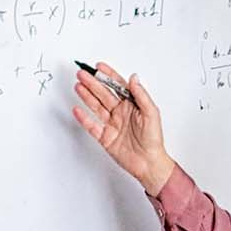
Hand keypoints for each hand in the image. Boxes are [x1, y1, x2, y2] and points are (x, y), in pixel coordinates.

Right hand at [71, 60, 175, 197]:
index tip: (99, 67)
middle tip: (82, 74)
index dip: (108, 76)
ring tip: (78, 85)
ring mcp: (111, 124)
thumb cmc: (153, 140)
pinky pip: (92, 125)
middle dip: (93, 83)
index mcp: (132, 105)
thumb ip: (141, 95)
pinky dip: (83, 118)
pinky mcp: (105, 137)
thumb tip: (134, 78)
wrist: (149, 163)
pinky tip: (77, 109)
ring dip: (87, 96)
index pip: (118, 86)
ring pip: (96, 106)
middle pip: (103, 94)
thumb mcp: (151, 113)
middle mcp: (120, 113)